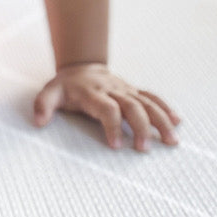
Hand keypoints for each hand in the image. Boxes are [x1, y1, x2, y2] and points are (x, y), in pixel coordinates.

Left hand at [32, 63, 179, 150]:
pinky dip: (165, 108)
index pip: (107, 109)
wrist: (81, 67)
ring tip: (171, 141)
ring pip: (148, 103)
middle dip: (140, 127)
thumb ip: (43, 105)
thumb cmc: (66, 86)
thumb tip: (39, 121)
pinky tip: (177, 121)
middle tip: (144, 149)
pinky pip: (152, 97)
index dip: (112, 126)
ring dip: (161, 121)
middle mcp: (113, 90)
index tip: (116, 146)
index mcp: (93, 93)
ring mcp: (126, 90)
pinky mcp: (134, 91)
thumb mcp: (50, 93)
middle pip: (132, 107)